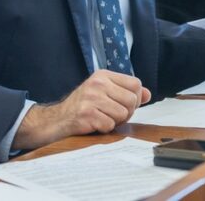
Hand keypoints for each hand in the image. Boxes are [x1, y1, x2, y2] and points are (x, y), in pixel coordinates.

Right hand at [13, 70, 150, 149]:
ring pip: (123, 114)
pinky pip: (109, 125)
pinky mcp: (86, 114)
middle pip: (132, 100)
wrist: (56, 120)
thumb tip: (147, 94)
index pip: (136, 84)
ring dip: (115, 122)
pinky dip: (104, 129)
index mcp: (103, 75)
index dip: (135, 99)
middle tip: (112, 115)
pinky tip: (94, 125)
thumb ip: (126, 92)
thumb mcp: (104, 93)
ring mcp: (91, 98)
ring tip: (102, 119)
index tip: (124, 104)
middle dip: (126, 113)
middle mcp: (97, 83)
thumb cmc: (83, 106)